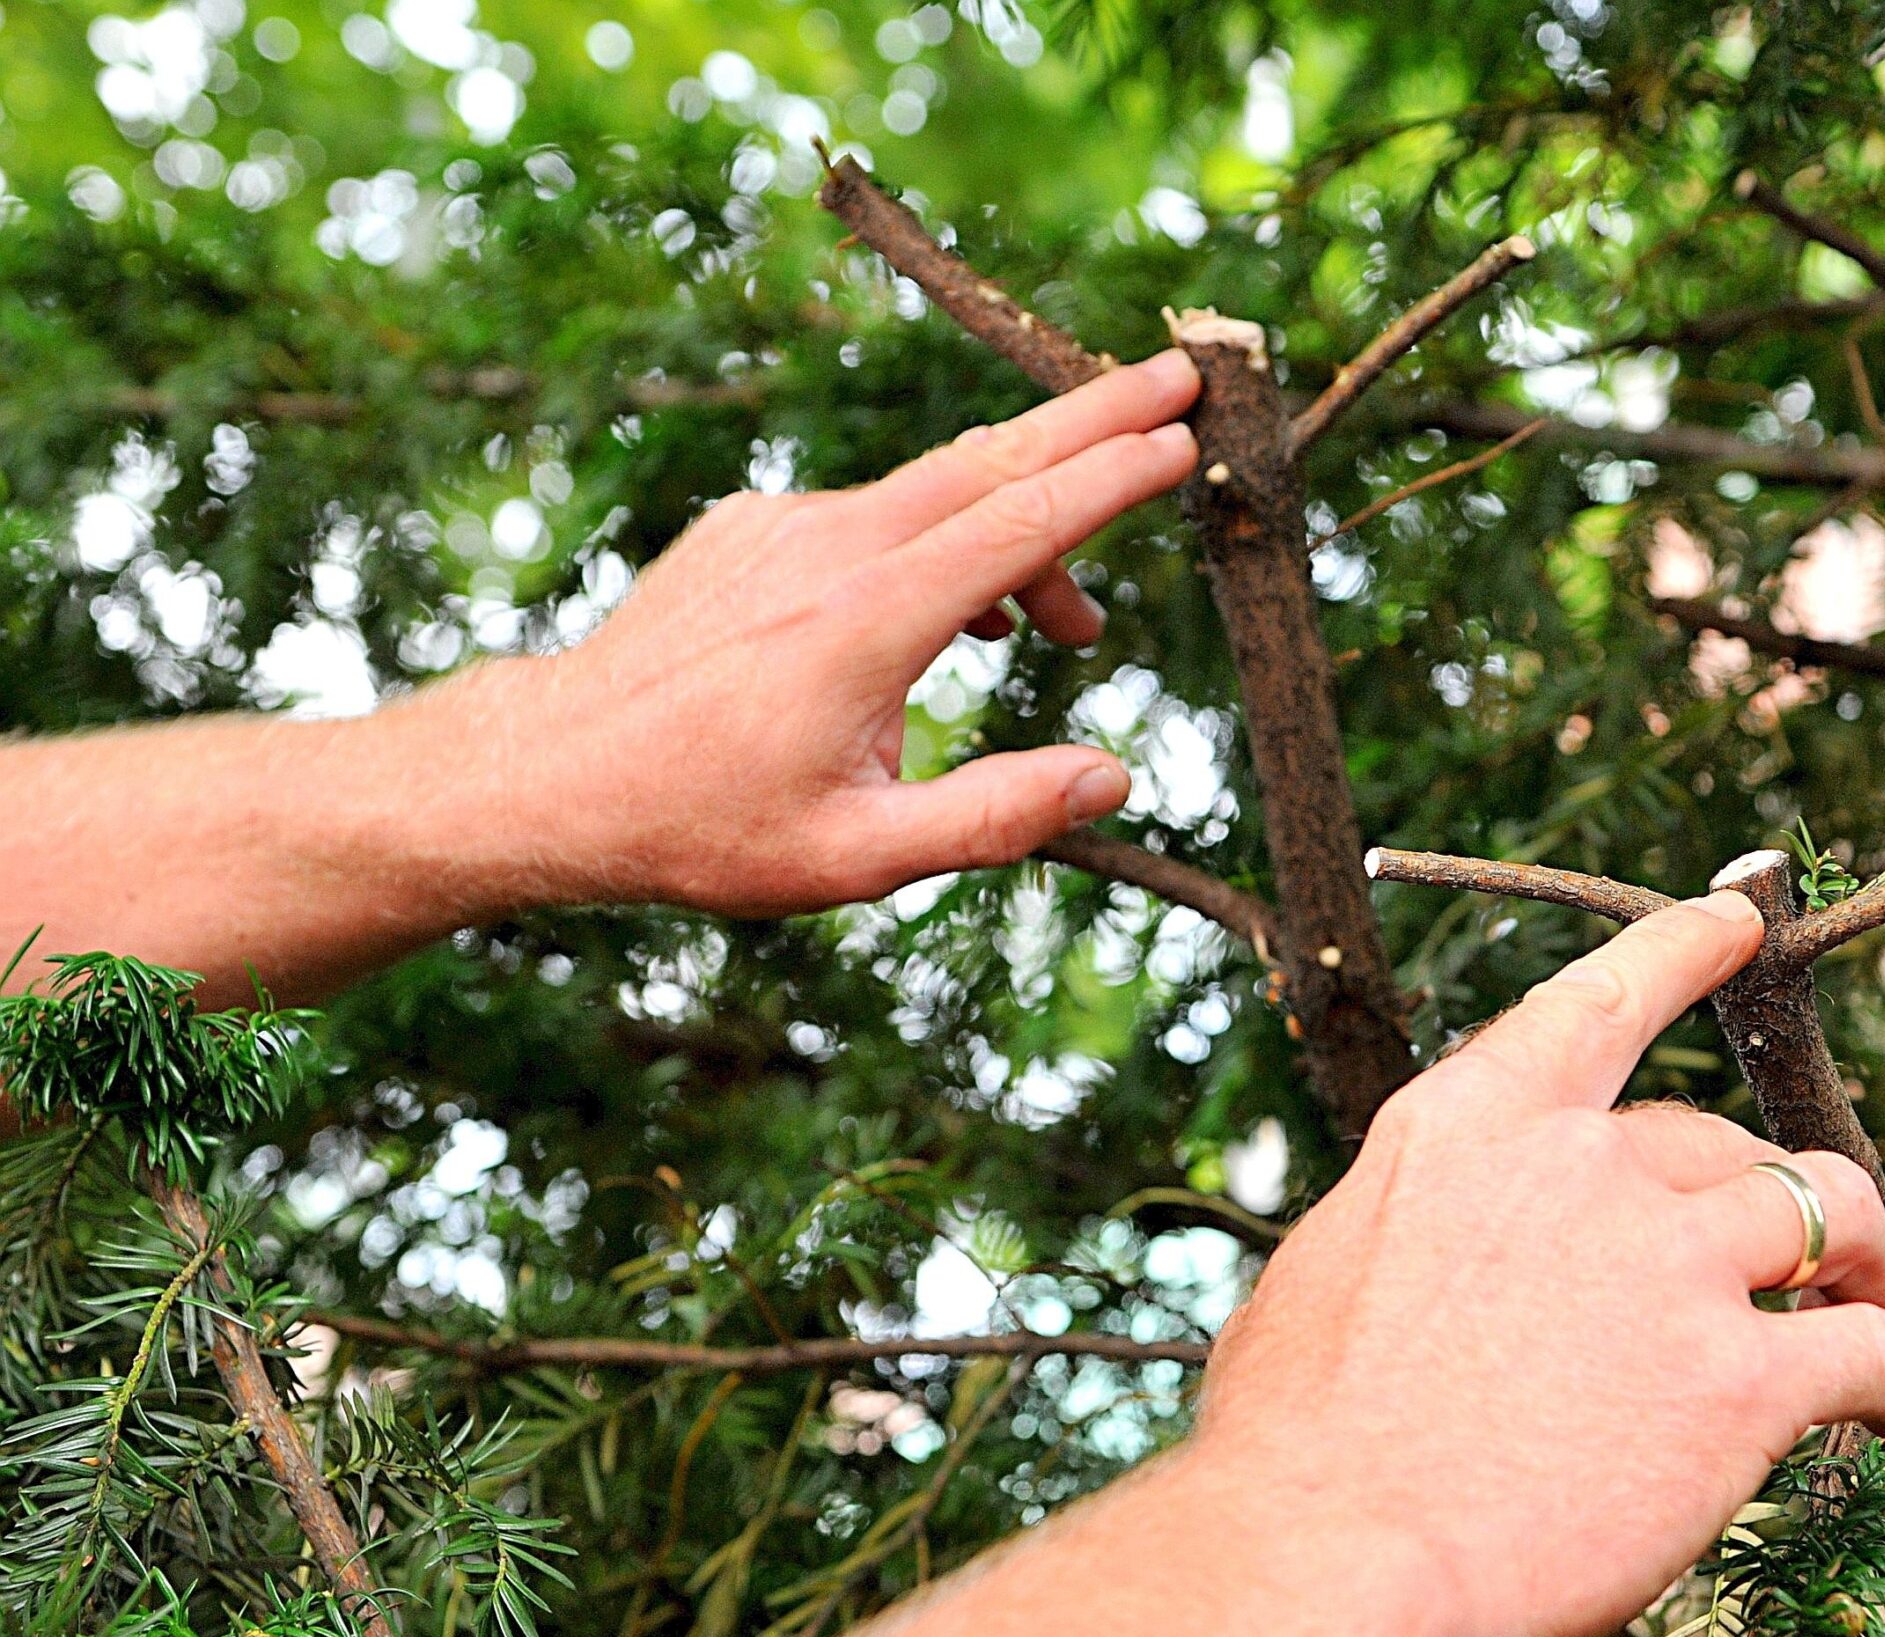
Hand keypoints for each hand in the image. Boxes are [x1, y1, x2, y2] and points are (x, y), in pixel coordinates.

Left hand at [481, 349, 1199, 914]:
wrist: (549, 772)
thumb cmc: (702, 826)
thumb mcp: (857, 859)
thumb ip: (995, 817)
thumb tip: (1111, 776)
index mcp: (864, 622)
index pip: (1018, 524)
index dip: (1112, 479)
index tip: (1186, 441)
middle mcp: (827, 548)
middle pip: (990, 459)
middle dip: (1095, 417)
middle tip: (1182, 380)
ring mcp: (784, 526)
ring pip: (936, 495)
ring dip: (1021, 533)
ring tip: (1073, 630)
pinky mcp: (753, 527)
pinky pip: (875, 515)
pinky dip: (941, 544)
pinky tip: (962, 622)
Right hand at [1189, 890, 1884, 1636]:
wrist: (1332, 1562)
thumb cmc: (1292, 1449)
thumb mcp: (1326, 1278)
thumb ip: (1413, 1232)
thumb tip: (1439, 1256)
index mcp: (1469, 1125)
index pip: (1602, 1000)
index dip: (1685, 948)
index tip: (1739, 919)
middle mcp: (1580, 1164)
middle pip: (1722, 1138)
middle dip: (1759, 1188)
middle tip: (1786, 1254)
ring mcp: (1670, 1262)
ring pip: (1828, 1207)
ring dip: (1864, 1257)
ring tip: (1870, 1308)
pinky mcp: (1742, 1377)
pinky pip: (1870, 1354)